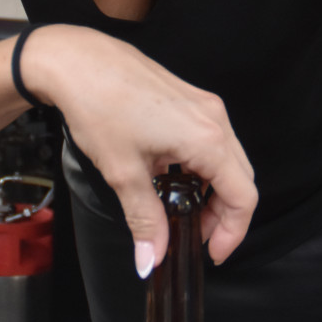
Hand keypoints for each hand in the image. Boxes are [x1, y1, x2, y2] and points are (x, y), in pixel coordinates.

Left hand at [20, 26, 256, 270]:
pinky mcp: (190, 100)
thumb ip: (144, 220)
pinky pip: (211, 141)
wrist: (77, 62)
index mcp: (207, 139)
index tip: (213, 254)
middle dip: (224, 215)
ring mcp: (204, 106)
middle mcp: (214, 119)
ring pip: (228, 160)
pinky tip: (172, 179)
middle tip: (197, 237)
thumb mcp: (123, 173)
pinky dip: (202, 168)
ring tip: (183, 211)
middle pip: (241, 179)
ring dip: (213, 191)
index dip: (233, 232)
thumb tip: (151, 259)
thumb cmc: (99, 107)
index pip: (243, 196)